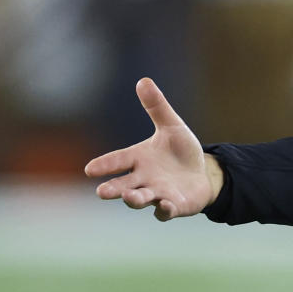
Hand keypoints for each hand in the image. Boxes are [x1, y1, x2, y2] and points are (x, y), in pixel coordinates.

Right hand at [84, 78, 222, 220]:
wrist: (202, 173)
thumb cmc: (180, 151)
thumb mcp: (171, 126)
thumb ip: (156, 107)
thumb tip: (143, 80)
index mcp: (139, 158)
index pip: (118, 160)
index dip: (105, 165)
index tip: (90, 168)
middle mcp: (143, 178)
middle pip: (124, 185)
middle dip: (114, 189)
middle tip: (102, 192)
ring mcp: (157, 194)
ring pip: (142, 198)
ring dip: (135, 199)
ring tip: (130, 197)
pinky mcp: (173, 206)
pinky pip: (165, 211)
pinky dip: (164, 210)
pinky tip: (165, 205)